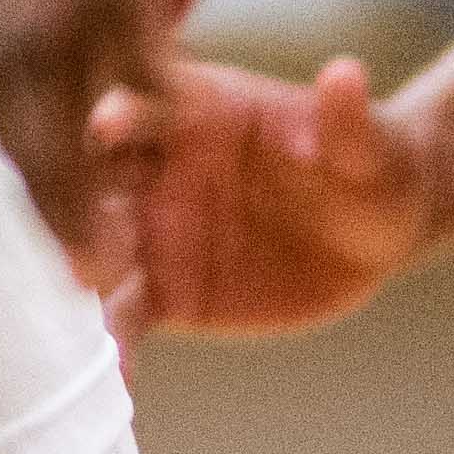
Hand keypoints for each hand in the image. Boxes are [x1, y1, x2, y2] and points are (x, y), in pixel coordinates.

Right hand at [84, 52, 427, 342]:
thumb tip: (346, 76)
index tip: (105, 127)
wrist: (376, 231)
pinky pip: (129, 315)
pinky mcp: (166, 291)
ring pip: (98, 249)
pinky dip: (115, 344)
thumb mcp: (367, 146)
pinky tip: (115, 377)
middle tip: (80, 246)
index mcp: (195, 110)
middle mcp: (156, 166)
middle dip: (78, 205)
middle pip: (96, 177)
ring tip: (85, 322)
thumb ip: (346, 119)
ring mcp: (154, 230)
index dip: (123, 111)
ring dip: (84, 279)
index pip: (146, 102)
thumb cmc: (371, 165)